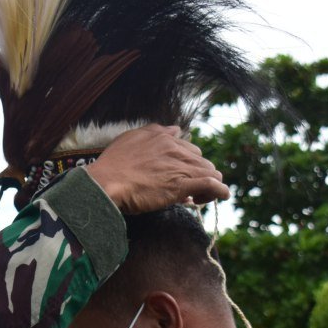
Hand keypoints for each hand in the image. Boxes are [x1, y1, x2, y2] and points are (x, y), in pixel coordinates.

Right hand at [87, 125, 228, 213]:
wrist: (105, 182)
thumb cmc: (111, 167)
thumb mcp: (129, 140)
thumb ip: (149, 134)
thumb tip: (173, 131)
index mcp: (161, 136)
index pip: (186, 146)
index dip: (186, 162)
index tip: (179, 174)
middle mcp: (174, 147)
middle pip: (200, 159)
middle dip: (197, 173)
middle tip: (187, 189)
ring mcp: (180, 165)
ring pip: (209, 171)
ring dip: (207, 184)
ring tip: (198, 197)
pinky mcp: (183, 184)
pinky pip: (212, 184)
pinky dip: (220, 191)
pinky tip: (222, 196)